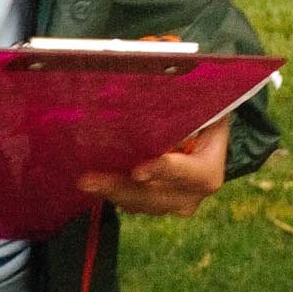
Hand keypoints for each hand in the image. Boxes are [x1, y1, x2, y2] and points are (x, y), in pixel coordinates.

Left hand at [85, 118, 228, 217]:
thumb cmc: (204, 117)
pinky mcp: (149, 203)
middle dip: (120, 188)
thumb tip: (162, 88)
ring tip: (84, 181)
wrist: (203, 140)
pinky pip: (127, 200)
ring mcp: (169, 204)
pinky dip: (109, 189)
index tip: (138, 171)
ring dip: (109, 191)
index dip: (163, 171)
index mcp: (207, 173)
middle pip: (154, 197)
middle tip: (90, 181)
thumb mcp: (205, 109)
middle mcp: (190, 196)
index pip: (188, 173)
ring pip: (137, 203)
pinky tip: (90, 178)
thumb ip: (190, 106)